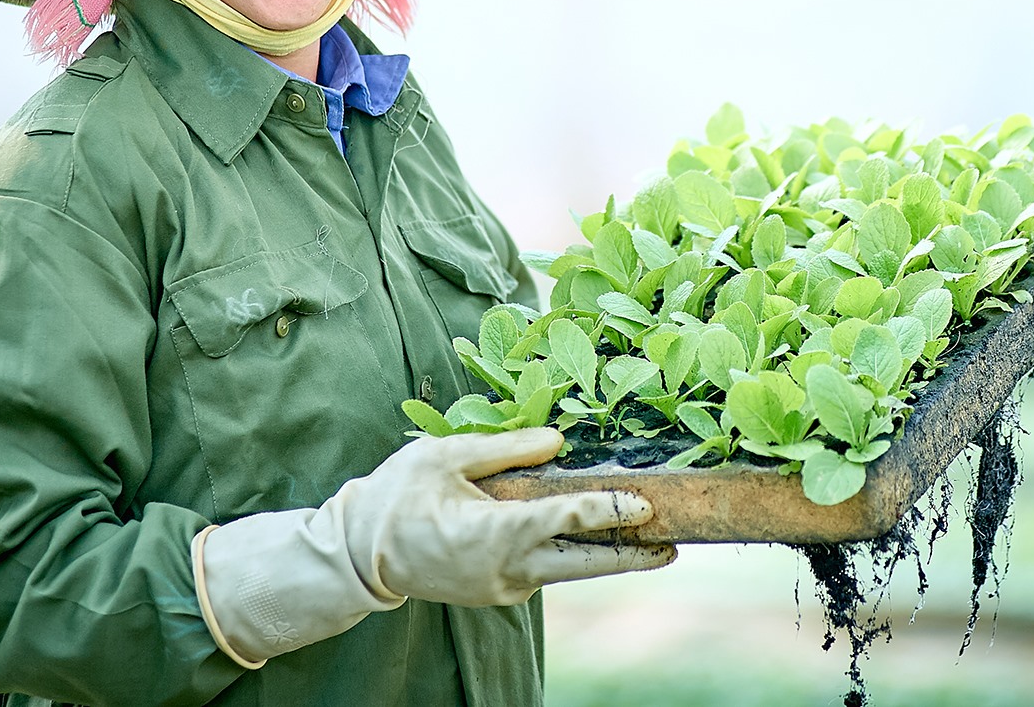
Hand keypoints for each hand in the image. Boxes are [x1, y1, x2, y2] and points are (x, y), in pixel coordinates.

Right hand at [196, 427, 674, 666]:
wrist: (360, 555)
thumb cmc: (397, 494)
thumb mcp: (446, 456)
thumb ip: (505, 448)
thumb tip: (558, 440)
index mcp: (492, 531)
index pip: (565, 521)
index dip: (609, 511)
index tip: (646, 504)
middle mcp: (504, 567)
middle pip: (582, 563)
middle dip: (631, 554)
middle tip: (674, 545)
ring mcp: (502, 586)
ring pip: (568, 572)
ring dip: (609, 559)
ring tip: (653, 549)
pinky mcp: (497, 592)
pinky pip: (545, 573)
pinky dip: (575, 559)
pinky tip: (600, 546)